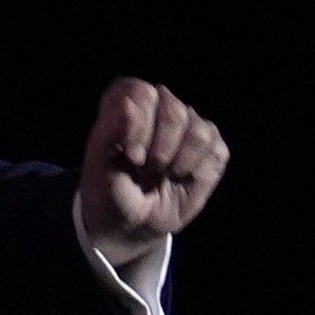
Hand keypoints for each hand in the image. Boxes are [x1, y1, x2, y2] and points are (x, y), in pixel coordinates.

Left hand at [79, 77, 228, 263]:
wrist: (130, 221)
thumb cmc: (109, 188)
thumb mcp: (98, 164)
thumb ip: (109, 131)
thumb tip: (129, 103)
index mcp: (127, 101)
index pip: (142, 93)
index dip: (139, 126)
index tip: (130, 156)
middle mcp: (160, 106)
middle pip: (174, 111)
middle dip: (158, 150)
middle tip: (143, 169)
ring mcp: (189, 125)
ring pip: (198, 130)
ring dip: (176, 162)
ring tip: (159, 173)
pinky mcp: (211, 147)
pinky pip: (216, 150)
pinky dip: (196, 171)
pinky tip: (179, 177)